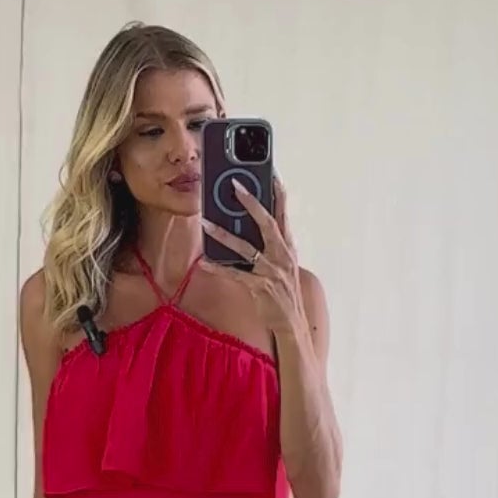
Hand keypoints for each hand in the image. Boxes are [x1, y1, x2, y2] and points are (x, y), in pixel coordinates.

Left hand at [205, 178, 305, 335]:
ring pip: (246, 247)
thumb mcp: (283, 264)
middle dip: (251, 202)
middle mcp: (282, 255)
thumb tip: (251, 227)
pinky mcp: (260, 287)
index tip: (272, 172)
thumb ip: (271, 245)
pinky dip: (219, 267)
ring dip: (224, 234)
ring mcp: (272, 271)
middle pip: (267, 223)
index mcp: (288, 247)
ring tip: (205, 222)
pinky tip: (204, 262)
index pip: (284, 214)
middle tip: (234, 185)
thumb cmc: (284, 293)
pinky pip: (236, 274)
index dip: (278, 192)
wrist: (292, 324)